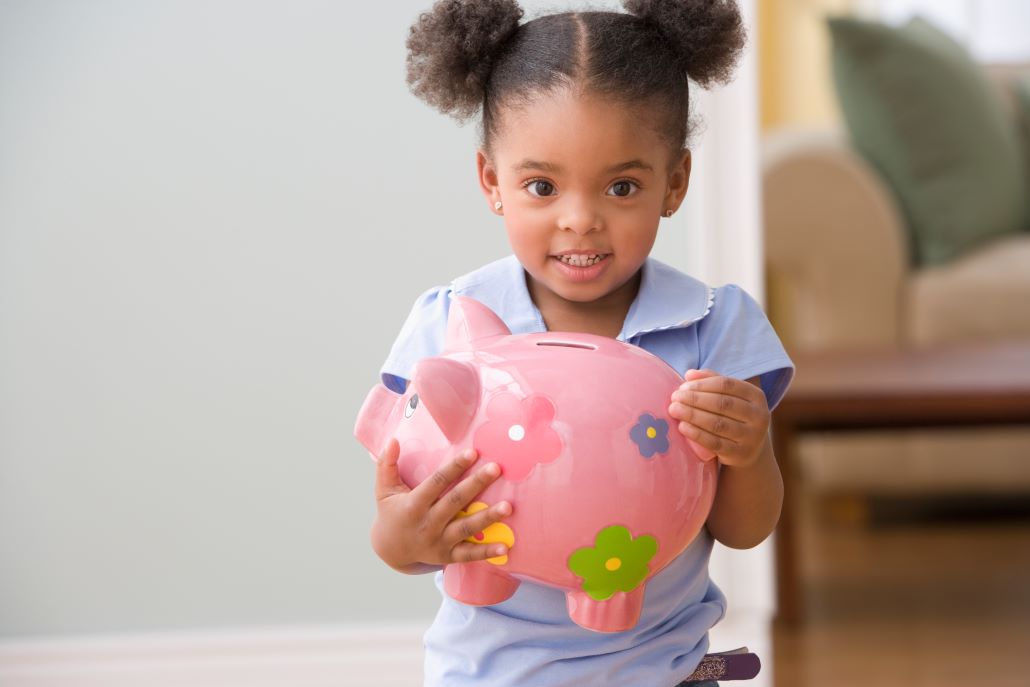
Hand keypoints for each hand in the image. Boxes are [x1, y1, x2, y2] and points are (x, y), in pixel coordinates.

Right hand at [370, 438, 510, 571]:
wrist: (391, 550)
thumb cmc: (392, 513)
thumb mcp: (384, 490)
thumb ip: (386, 464)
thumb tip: (392, 440)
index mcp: (413, 505)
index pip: (436, 483)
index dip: (454, 468)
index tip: (472, 453)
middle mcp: (428, 524)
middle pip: (455, 502)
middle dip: (476, 484)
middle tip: (496, 468)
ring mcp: (439, 541)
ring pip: (466, 528)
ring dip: (488, 518)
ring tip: (508, 507)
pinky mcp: (448, 556)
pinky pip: (469, 554)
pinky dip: (487, 552)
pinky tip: (506, 546)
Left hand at [668, 369, 769, 468]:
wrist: (750, 450)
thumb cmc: (734, 416)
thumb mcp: (730, 396)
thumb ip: (711, 381)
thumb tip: (689, 374)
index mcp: (756, 396)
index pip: (726, 384)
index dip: (702, 384)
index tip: (683, 386)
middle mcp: (759, 416)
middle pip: (722, 403)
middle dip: (695, 399)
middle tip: (674, 398)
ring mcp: (751, 436)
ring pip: (718, 423)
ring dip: (692, 415)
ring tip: (674, 410)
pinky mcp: (740, 454)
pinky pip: (715, 443)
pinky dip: (697, 434)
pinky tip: (682, 427)